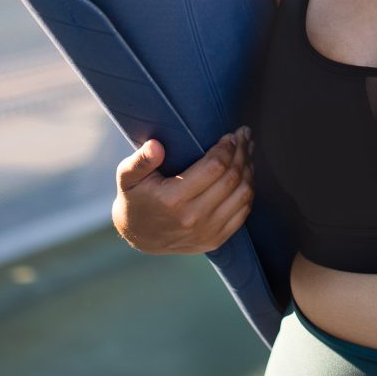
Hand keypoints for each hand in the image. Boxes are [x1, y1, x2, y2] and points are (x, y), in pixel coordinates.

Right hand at [112, 127, 253, 254]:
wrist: (138, 237)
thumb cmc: (135, 199)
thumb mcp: (127, 177)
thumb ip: (140, 160)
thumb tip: (156, 145)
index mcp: (172, 200)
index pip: (213, 167)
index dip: (226, 148)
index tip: (230, 135)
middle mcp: (193, 218)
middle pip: (231, 178)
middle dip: (241, 152)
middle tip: (244, 135)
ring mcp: (206, 232)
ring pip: (242, 194)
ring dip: (249, 169)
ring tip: (246, 151)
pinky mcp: (215, 240)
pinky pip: (243, 212)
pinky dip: (248, 190)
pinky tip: (245, 174)